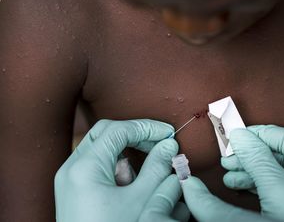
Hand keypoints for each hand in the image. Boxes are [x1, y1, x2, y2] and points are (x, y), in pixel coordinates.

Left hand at [54, 119, 189, 221]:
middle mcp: (72, 168)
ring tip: (144, 177)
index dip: (146, 127)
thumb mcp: (141, 201)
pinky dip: (118, 169)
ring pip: (102, 149)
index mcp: (84, 168)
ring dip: (128, 155)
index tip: (167, 133)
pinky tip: (128, 190)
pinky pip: (98, 167)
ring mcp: (71, 178)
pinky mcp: (75, 189)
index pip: (118, 129)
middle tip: (160, 143)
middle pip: (106, 133)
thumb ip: (157, 169)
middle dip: (136, 135)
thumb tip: (168, 146)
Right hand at [221, 125, 283, 221]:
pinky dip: (256, 185)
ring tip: (229, 173)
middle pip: (279, 154)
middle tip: (229, 156)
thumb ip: (255, 159)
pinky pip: (276, 187)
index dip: (258, 134)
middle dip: (250, 155)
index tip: (236, 135)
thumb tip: (239, 136)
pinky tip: (238, 184)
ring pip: (275, 171)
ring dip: (249, 170)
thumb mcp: (275, 187)